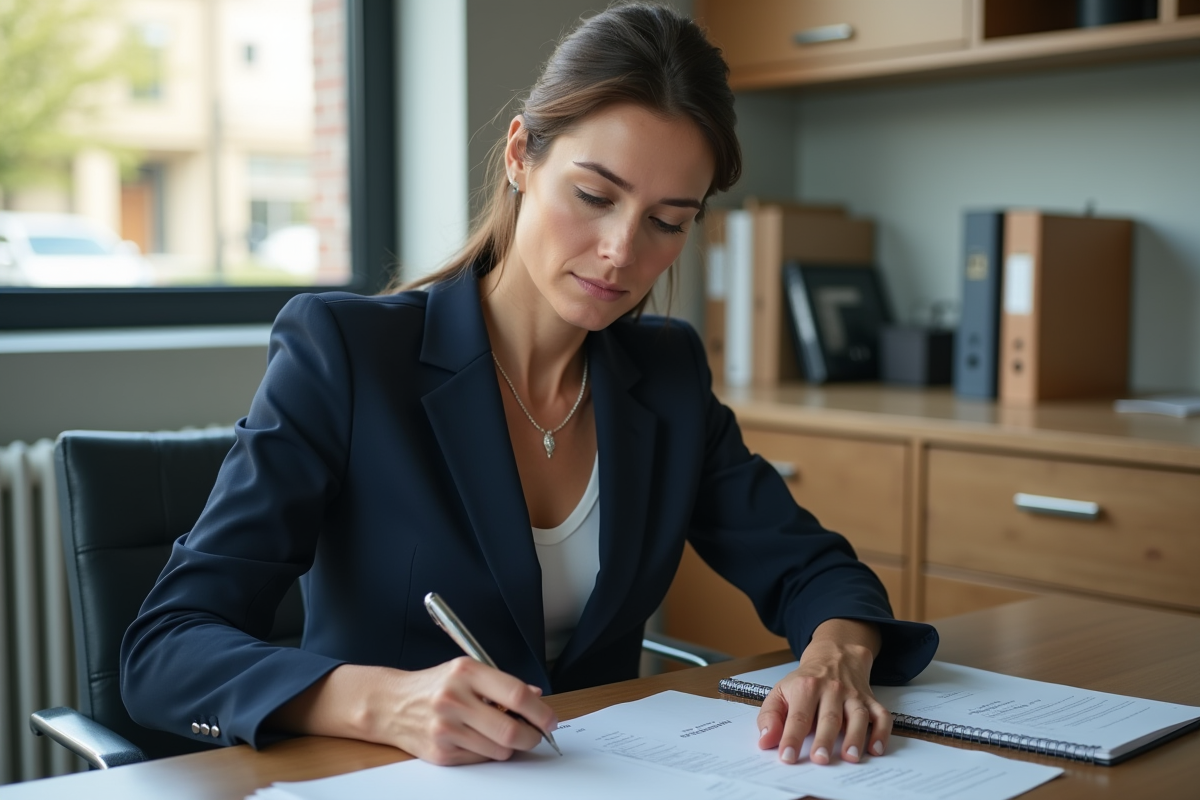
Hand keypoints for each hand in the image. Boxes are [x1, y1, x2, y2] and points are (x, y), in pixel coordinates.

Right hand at [269, 658, 557, 764]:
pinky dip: (489, 752)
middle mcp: (454, 699)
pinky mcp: (440, 753)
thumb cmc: (436, 685)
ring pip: (499, 750)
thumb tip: (537, 698)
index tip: (551, 719)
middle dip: (532, 736)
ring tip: (504, 733)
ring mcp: (445, 729)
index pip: (515, 694)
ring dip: (510, 746)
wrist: (391, 705)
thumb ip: (503, 684)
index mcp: (466, 672)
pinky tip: (480, 739)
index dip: (540, 711)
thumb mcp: (468, 672)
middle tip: (537, 734)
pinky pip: (481, 759)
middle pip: (510, 730)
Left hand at [756, 619, 889, 765]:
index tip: (787, 757)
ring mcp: (853, 695)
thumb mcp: (781, 691)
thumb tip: (765, 742)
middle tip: (820, 759)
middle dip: (825, 739)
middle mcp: (831, 690)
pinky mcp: (870, 700)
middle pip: (829, 717)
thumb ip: (770, 717)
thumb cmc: (806, 680)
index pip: (798, 716)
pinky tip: (876, 749)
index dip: (791, 737)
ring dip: (855, 737)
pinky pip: (882, 715)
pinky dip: (882, 732)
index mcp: (806, 687)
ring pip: (858, 716)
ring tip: (850, 757)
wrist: (834, 654)